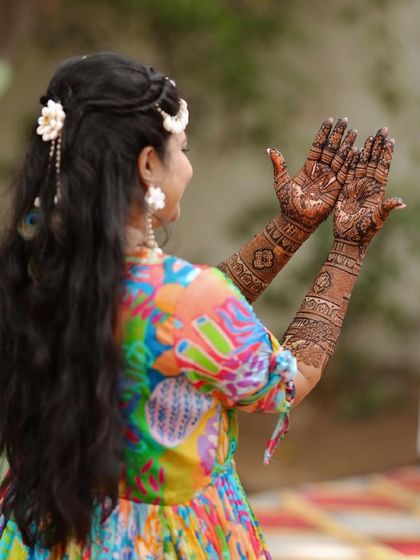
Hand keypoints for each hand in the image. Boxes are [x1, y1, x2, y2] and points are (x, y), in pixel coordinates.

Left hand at [268, 118, 357, 230]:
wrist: (297, 221)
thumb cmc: (288, 204)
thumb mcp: (281, 183)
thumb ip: (279, 166)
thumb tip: (270, 149)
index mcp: (309, 167)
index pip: (318, 146)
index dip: (324, 133)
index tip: (330, 119)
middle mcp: (321, 170)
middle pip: (331, 149)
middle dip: (338, 135)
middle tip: (345, 120)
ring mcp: (330, 178)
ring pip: (340, 158)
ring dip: (347, 145)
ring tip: (354, 131)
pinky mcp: (336, 188)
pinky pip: (345, 173)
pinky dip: (350, 162)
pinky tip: (356, 150)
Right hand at [333, 127, 404, 249]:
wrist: (348, 239)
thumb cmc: (363, 232)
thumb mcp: (377, 220)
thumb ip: (387, 208)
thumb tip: (401, 203)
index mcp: (378, 191)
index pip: (383, 168)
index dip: (386, 155)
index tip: (390, 141)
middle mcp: (369, 186)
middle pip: (374, 162)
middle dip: (378, 146)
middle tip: (382, 130)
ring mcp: (357, 187)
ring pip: (362, 164)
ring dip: (366, 150)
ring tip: (370, 136)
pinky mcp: (346, 191)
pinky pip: (348, 172)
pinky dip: (351, 161)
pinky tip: (353, 150)